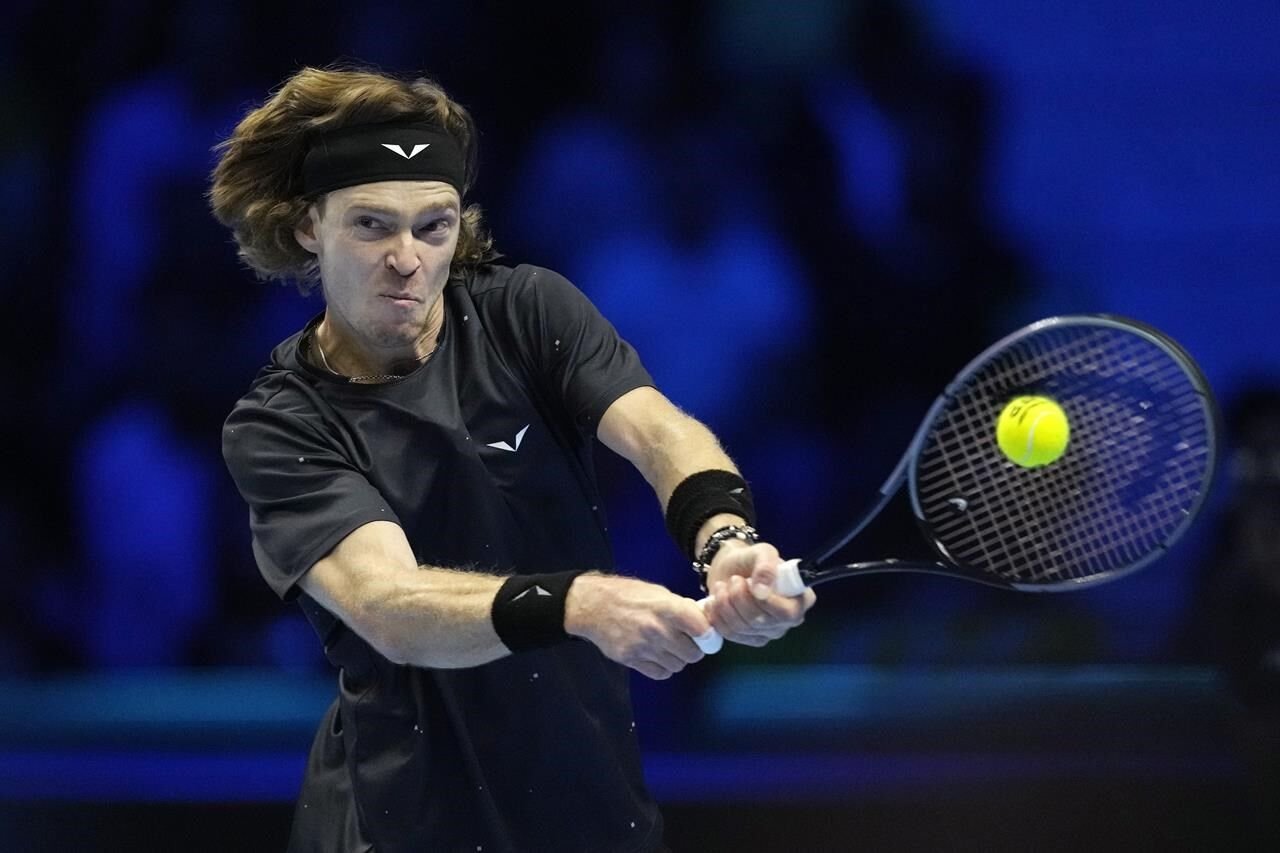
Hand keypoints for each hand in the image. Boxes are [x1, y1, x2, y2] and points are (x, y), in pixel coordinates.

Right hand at [564, 574, 709, 679]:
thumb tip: (704, 622)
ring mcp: (644, 647)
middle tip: (686, 642)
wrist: (593, 606)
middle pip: (693, 653)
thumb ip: (681, 608)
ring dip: (678, 659)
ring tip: (669, 647)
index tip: (706, 635)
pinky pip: (660, 673)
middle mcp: (657, 629)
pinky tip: (658, 656)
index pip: (701, 630)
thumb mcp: (658, 592)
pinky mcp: (631, 660)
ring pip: (678, 665)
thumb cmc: (629, 595)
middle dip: (694, 649)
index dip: (708, 635)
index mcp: (667, 608)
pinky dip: (664, 668)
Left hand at [703, 541, 815, 646]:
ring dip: (725, 604)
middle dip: (739, 598)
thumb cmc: (752, 559)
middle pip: (761, 622)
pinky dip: (717, 615)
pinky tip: (716, 600)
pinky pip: (729, 634)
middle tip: (734, 580)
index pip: (788, 614)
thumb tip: (762, 592)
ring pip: (742, 628)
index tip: (748, 582)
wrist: (731, 569)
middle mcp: (789, 620)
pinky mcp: (749, 638)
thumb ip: (766, 566)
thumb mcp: (762, 552)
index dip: (765, 602)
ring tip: (722, 586)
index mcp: (801, 599)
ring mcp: (769, 632)